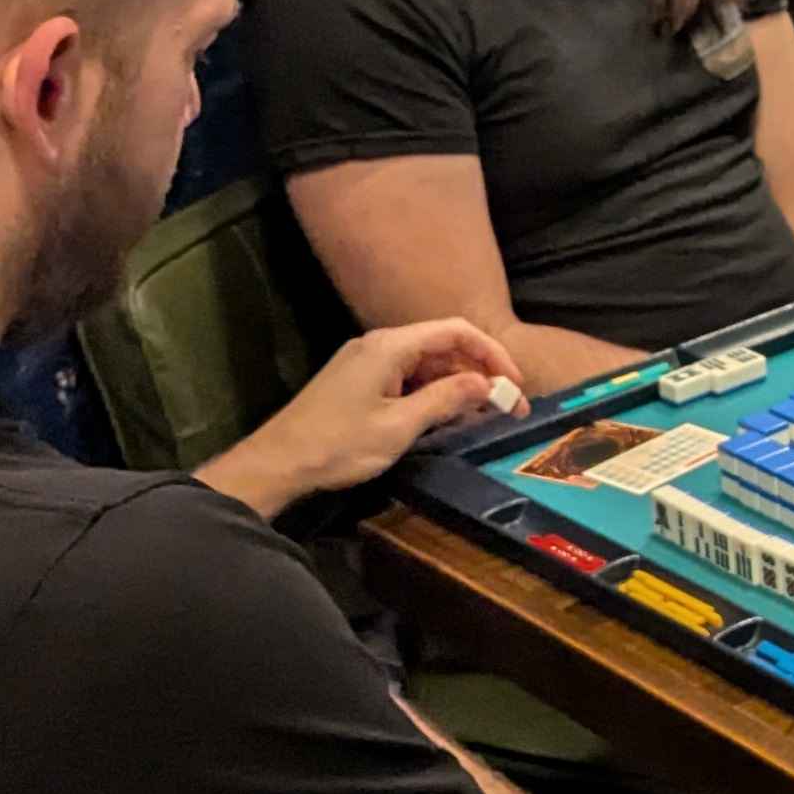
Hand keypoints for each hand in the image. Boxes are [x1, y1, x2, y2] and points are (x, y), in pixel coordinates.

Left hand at [204, 319, 525, 520]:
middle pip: (443, 346)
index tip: (514, 384)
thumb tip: (486, 385)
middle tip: (508, 408)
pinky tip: (447, 418)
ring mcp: (367, 363)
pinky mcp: (360, 382)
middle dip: (479, 373)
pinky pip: (408, 378)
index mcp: (390, 346)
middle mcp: (379, 344)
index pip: (456, 331)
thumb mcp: (399, 426)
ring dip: (458, 385)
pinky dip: (433, 394)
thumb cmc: (338, 444)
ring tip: (484, 416)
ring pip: (426, 364)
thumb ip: (446, 400)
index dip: (492, 354)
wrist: (278, 463)